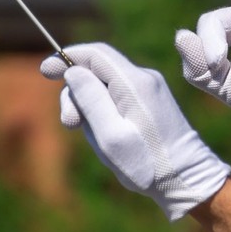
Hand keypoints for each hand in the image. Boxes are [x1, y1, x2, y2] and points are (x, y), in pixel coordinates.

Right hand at [40, 42, 230, 220]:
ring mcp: (150, 90)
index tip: (44, 71)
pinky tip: (106, 136)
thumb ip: (90, 99)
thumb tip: (74, 70)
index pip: (96, 53)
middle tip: (70, 124)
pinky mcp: (151, 102)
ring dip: (88, 105)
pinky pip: (117, 97)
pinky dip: (103, 111)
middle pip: (97, 69)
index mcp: (135, 84)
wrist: (186, 178)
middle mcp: (144, 79)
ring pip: (105, 84)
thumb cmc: (147, 163)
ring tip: (94, 138)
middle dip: (75, 92)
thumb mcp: (110, 136)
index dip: (67, 57)